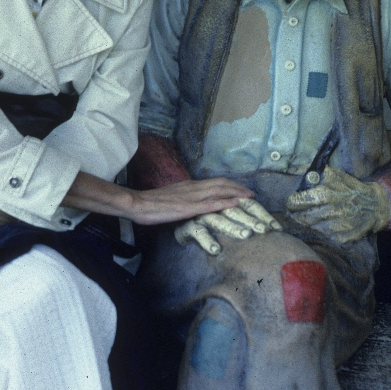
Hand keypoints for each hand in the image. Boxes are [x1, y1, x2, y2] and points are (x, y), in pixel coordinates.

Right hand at [126, 177, 252, 226]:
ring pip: (219, 190)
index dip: (230, 185)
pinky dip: (225, 202)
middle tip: (251, 194)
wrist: (138, 203)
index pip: (215, 182)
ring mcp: (191, 196)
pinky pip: (210, 204)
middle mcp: (193, 187)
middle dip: (238, 188)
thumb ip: (184, 197)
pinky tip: (235, 203)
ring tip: (249, 197)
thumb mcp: (172, 196)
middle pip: (221, 183)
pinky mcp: (188, 207)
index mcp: (189, 185)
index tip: (241, 190)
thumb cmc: (152, 203)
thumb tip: (193, 202)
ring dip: (236, 193)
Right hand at [175, 198, 281, 255]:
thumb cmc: (195, 214)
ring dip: (232, 226)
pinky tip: (216, 250)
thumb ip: (233, 213)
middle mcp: (214, 204)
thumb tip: (256, 221)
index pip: (246, 205)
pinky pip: (198, 233)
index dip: (262, 214)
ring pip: (219, 219)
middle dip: (251, 219)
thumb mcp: (216, 210)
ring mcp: (201, 214)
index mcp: (224, 200)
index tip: (277, 228)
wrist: (165, 208)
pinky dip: (207, 240)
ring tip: (246, 235)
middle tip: (265, 230)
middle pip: (236, 210)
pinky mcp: (187, 224)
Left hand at [285, 166, 390, 243]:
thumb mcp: (333, 174)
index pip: (296, 202)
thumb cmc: (350, 188)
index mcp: (325, 194)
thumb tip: (292, 169)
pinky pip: (325, 236)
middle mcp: (329, 212)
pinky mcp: (342, 238)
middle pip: (301, 218)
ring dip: (311, 222)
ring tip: (315, 216)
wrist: (374, 204)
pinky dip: (324, 231)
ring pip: (311, 227)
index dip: (292, 202)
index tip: (292, 202)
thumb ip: (312, 172)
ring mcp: (336, 227)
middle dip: (297, 214)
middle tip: (298, 212)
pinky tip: (328, 224)